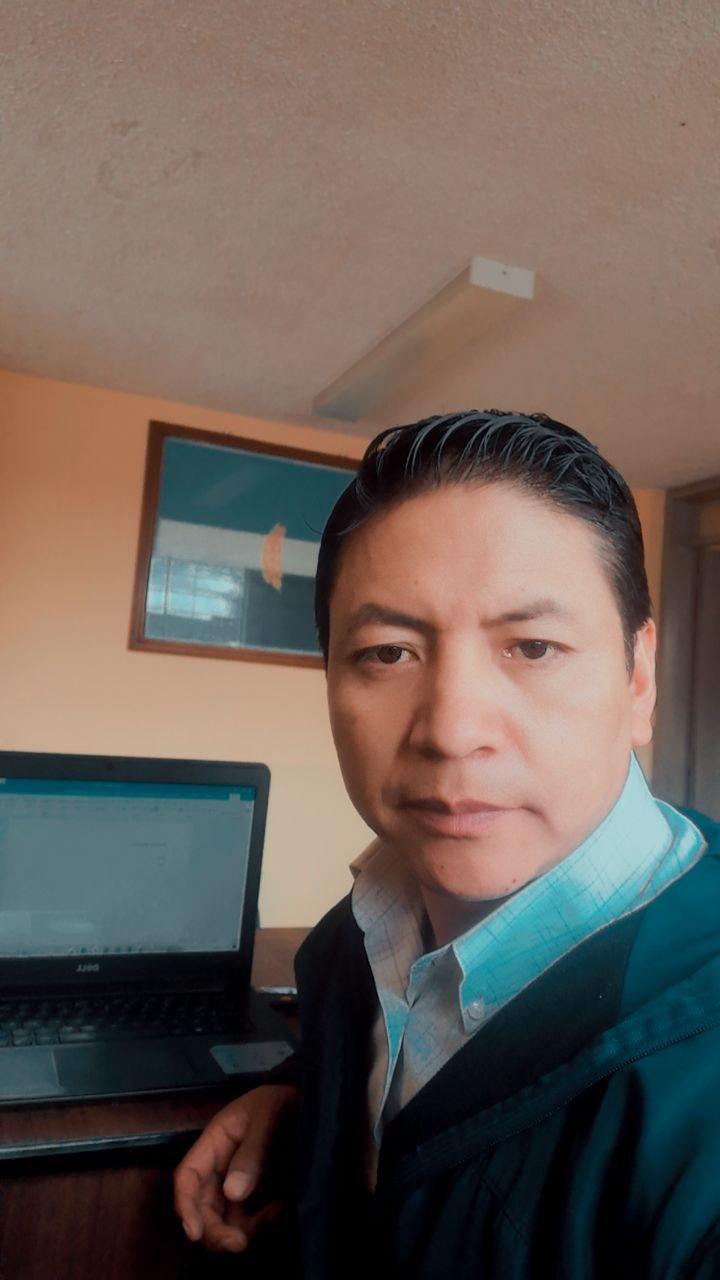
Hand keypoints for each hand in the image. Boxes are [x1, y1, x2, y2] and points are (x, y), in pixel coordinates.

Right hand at [173, 1083, 298, 1252]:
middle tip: (238, 1243)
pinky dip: (259, 1223)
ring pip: (225, 1217)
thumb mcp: (268, 1116)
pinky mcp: (258, 1192)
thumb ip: (252, 1152)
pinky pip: (249, 1217)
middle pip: (204, 1205)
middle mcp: (221, 1166)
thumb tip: (234, 1194)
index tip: (194, 1232)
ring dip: (238, 1231)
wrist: (310, 1100)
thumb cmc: (282, 1101)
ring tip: (269, 1219)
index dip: (185, 1205)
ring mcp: (239, 1181)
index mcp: (215, 1142)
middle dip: (214, 1230)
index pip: (188, 1176)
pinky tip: (277, 1211)